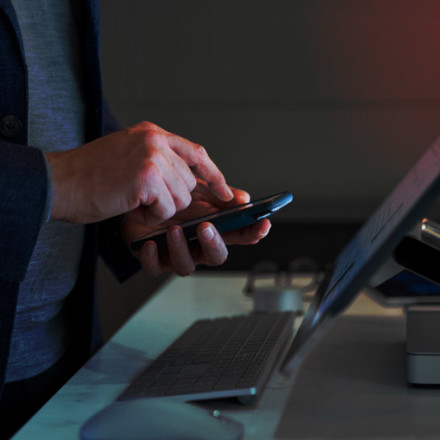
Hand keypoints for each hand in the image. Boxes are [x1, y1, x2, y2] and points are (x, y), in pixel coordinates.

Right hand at [46, 121, 232, 223]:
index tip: (226, 193)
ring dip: (161, 208)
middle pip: (189, 181)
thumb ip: (161, 161)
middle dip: (174, 199)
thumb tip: (191, 180)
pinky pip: (167, 208)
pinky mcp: (145, 176)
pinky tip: (132, 206)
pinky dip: (152, 215)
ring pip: (181, 196)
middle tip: (145, 198)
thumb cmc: (91, 175)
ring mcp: (151, 156)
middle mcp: (155, 140)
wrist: (58, 182)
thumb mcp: (130, 156)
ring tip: (135, 200)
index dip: (214, 176)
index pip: (197, 153)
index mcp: (152, 133)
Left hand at [121, 180, 271, 275]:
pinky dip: (153, 258)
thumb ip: (220, 193)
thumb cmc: (170, 193)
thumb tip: (244, 199)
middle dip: (214, 244)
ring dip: (181, 249)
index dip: (254, 233)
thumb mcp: (197, 186)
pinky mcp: (153, 258)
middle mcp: (198, 245)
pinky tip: (151, 243)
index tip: (263, 224)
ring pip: (186, 266)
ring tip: (175, 229)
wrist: (138, 193)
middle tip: (206, 227)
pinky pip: (155, 267)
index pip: (241, 235)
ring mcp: (176, 254)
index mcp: (214, 228)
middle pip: (216, 256)